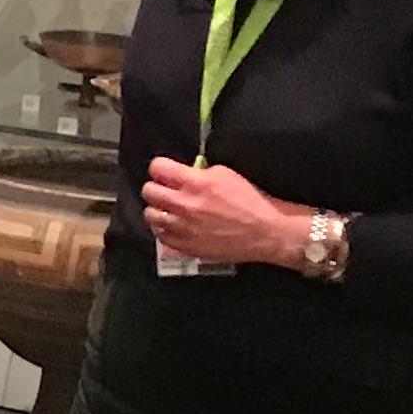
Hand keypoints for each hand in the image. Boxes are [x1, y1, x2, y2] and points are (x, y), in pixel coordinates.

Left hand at [141, 158, 314, 271]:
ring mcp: (182, 228)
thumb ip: (199, 173)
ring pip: (150, 214)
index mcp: (195, 183)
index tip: (165, 172)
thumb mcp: (225, 174)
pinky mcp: (185, 246)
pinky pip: (160, 235)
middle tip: (166, 190)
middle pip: (148, 191)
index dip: (160, 168)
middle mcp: (184, 205)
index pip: (157, 168)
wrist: (264, 232)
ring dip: (158, 209)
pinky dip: (165, 229)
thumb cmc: (249, 201)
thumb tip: (183, 173)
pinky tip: (175, 225)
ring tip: (169, 209)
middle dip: (157, 187)